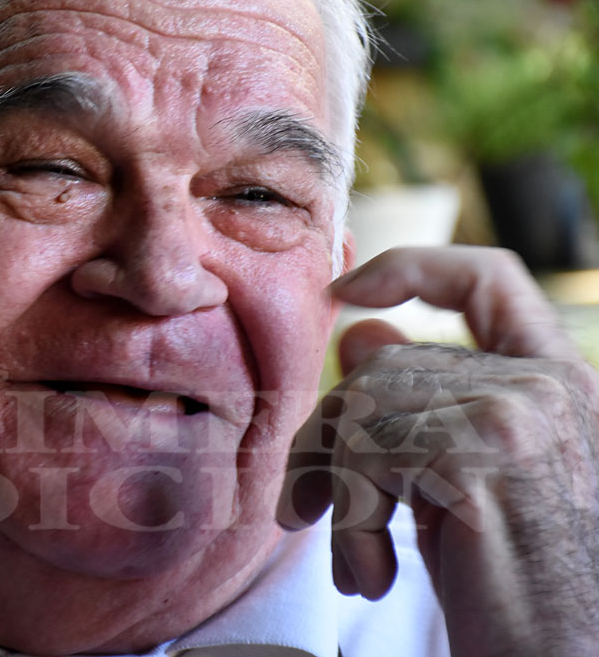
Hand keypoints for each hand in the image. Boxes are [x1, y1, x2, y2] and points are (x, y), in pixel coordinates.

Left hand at [277, 246, 598, 656]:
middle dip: (326, 438)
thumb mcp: (461, 484)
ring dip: (333, 488)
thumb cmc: (516, 591)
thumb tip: (361, 332)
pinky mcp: (485, 450)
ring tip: (354, 559)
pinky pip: (363, 453)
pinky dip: (347, 520)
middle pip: (385, 364)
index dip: (414, 266)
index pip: (488, 280)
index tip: (347, 290)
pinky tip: (371, 577)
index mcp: (555, 384)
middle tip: (304, 508)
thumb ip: (421, 403)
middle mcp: (549, 385)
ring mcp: (522, 410)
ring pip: (362, 405)